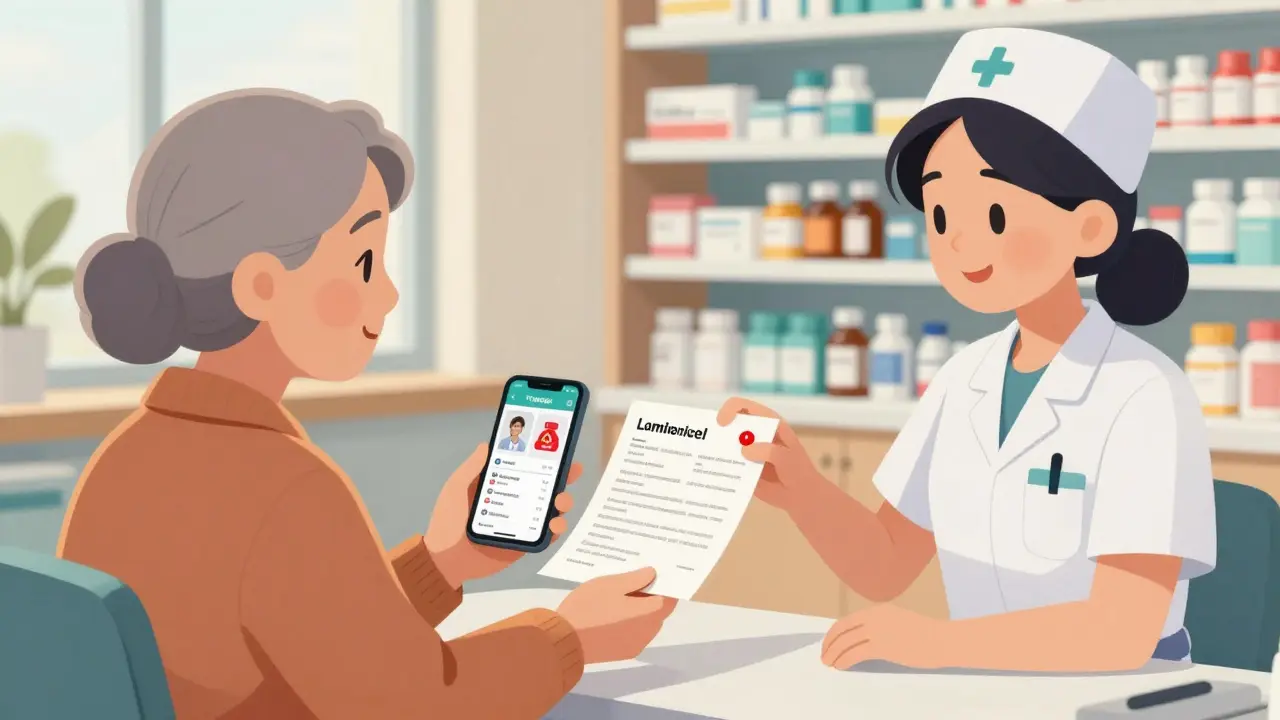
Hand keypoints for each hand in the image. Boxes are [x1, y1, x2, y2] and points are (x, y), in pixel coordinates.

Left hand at [425, 443, 580, 586]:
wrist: (445, 559)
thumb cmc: (448, 520)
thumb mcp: (457, 488)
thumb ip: (472, 467)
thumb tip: (487, 444)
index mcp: (500, 485)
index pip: (527, 467)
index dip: (544, 457)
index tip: (559, 448)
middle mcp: (515, 501)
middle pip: (545, 486)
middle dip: (563, 477)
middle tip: (572, 472)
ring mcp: (522, 522)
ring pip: (551, 509)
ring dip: (563, 503)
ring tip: (560, 502)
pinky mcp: (525, 543)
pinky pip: (546, 536)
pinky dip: (556, 529)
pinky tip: (554, 525)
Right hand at [557, 567, 678, 663]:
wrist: (565, 640)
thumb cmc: (590, 607)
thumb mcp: (611, 585)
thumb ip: (635, 579)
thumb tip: (653, 574)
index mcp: (650, 613)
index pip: (670, 598)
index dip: (665, 584)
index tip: (657, 572)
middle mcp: (649, 632)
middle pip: (658, 611)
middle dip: (650, 596)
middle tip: (635, 580)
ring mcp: (636, 645)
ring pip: (646, 623)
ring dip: (639, 610)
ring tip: (620, 596)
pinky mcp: (623, 653)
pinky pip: (634, 634)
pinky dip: (630, 623)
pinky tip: (612, 614)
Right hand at [716, 397, 826, 511]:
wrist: (800, 494)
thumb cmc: (797, 470)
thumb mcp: (786, 457)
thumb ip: (768, 451)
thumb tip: (744, 450)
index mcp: (767, 422)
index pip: (744, 406)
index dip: (730, 409)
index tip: (722, 423)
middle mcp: (754, 433)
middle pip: (730, 424)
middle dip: (718, 431)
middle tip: (710, 445)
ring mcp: (747, 450)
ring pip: (726, 444)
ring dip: (716, 450)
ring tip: (708, 460)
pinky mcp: (742, 467)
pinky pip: (726, 464)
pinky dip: (719, 468)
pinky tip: (713, 476)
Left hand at [821, 604, 948, 669]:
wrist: (942, 640)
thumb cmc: (926, 635)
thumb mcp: (899, 623)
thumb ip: (881, 627)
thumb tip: (863, 641)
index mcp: (878, 610)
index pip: (847, 621)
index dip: (834, 633)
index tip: (828, 644)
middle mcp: (874, 617)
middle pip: (842, 630)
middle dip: (829, 644)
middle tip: (824, 655)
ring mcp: (878, 630)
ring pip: (845, 642)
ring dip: (833, 654)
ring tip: (829, 663)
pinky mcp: (882, 645)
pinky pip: (855, 654)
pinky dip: (844, 660)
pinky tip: (840, 666)